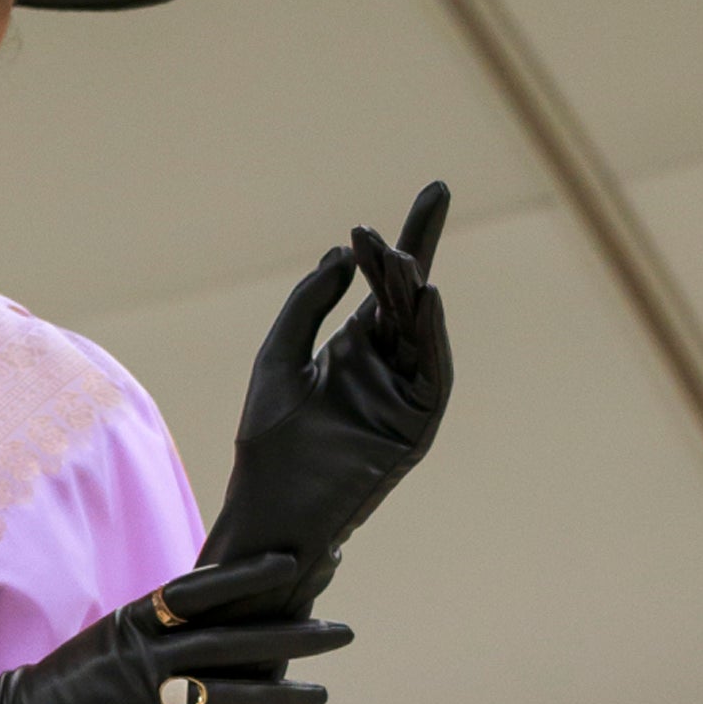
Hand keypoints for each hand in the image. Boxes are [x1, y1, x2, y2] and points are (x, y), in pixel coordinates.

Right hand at [0, 554, 350, 703]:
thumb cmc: (58, 684)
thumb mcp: (102, 638)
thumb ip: (151, 626)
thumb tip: (200, 614)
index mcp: (135, 620)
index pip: (201, 589)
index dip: (249, 575)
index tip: (291, 562)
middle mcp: (147, 655)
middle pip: (234, 641)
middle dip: (292, 635)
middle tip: (341, 631)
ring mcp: (150, 699)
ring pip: (233, 693)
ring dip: (285, 693)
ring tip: (324, 690)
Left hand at [200, 180, 452, 599]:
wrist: (269, 512)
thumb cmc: (268, 443)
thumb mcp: (279, 357)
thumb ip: (309, 303)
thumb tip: (343, 252)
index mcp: (353, 348)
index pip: (387, 285)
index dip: (406, 240)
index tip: (435, 191)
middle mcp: (384, 366)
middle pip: (409, 298)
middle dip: (414, 255)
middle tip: (417, 211)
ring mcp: (402, 396)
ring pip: (418, 331)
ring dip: (415, 292)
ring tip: (406, 258)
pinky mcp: (414, 426)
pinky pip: (432, 375)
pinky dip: (431, 337)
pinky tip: (424, 300)